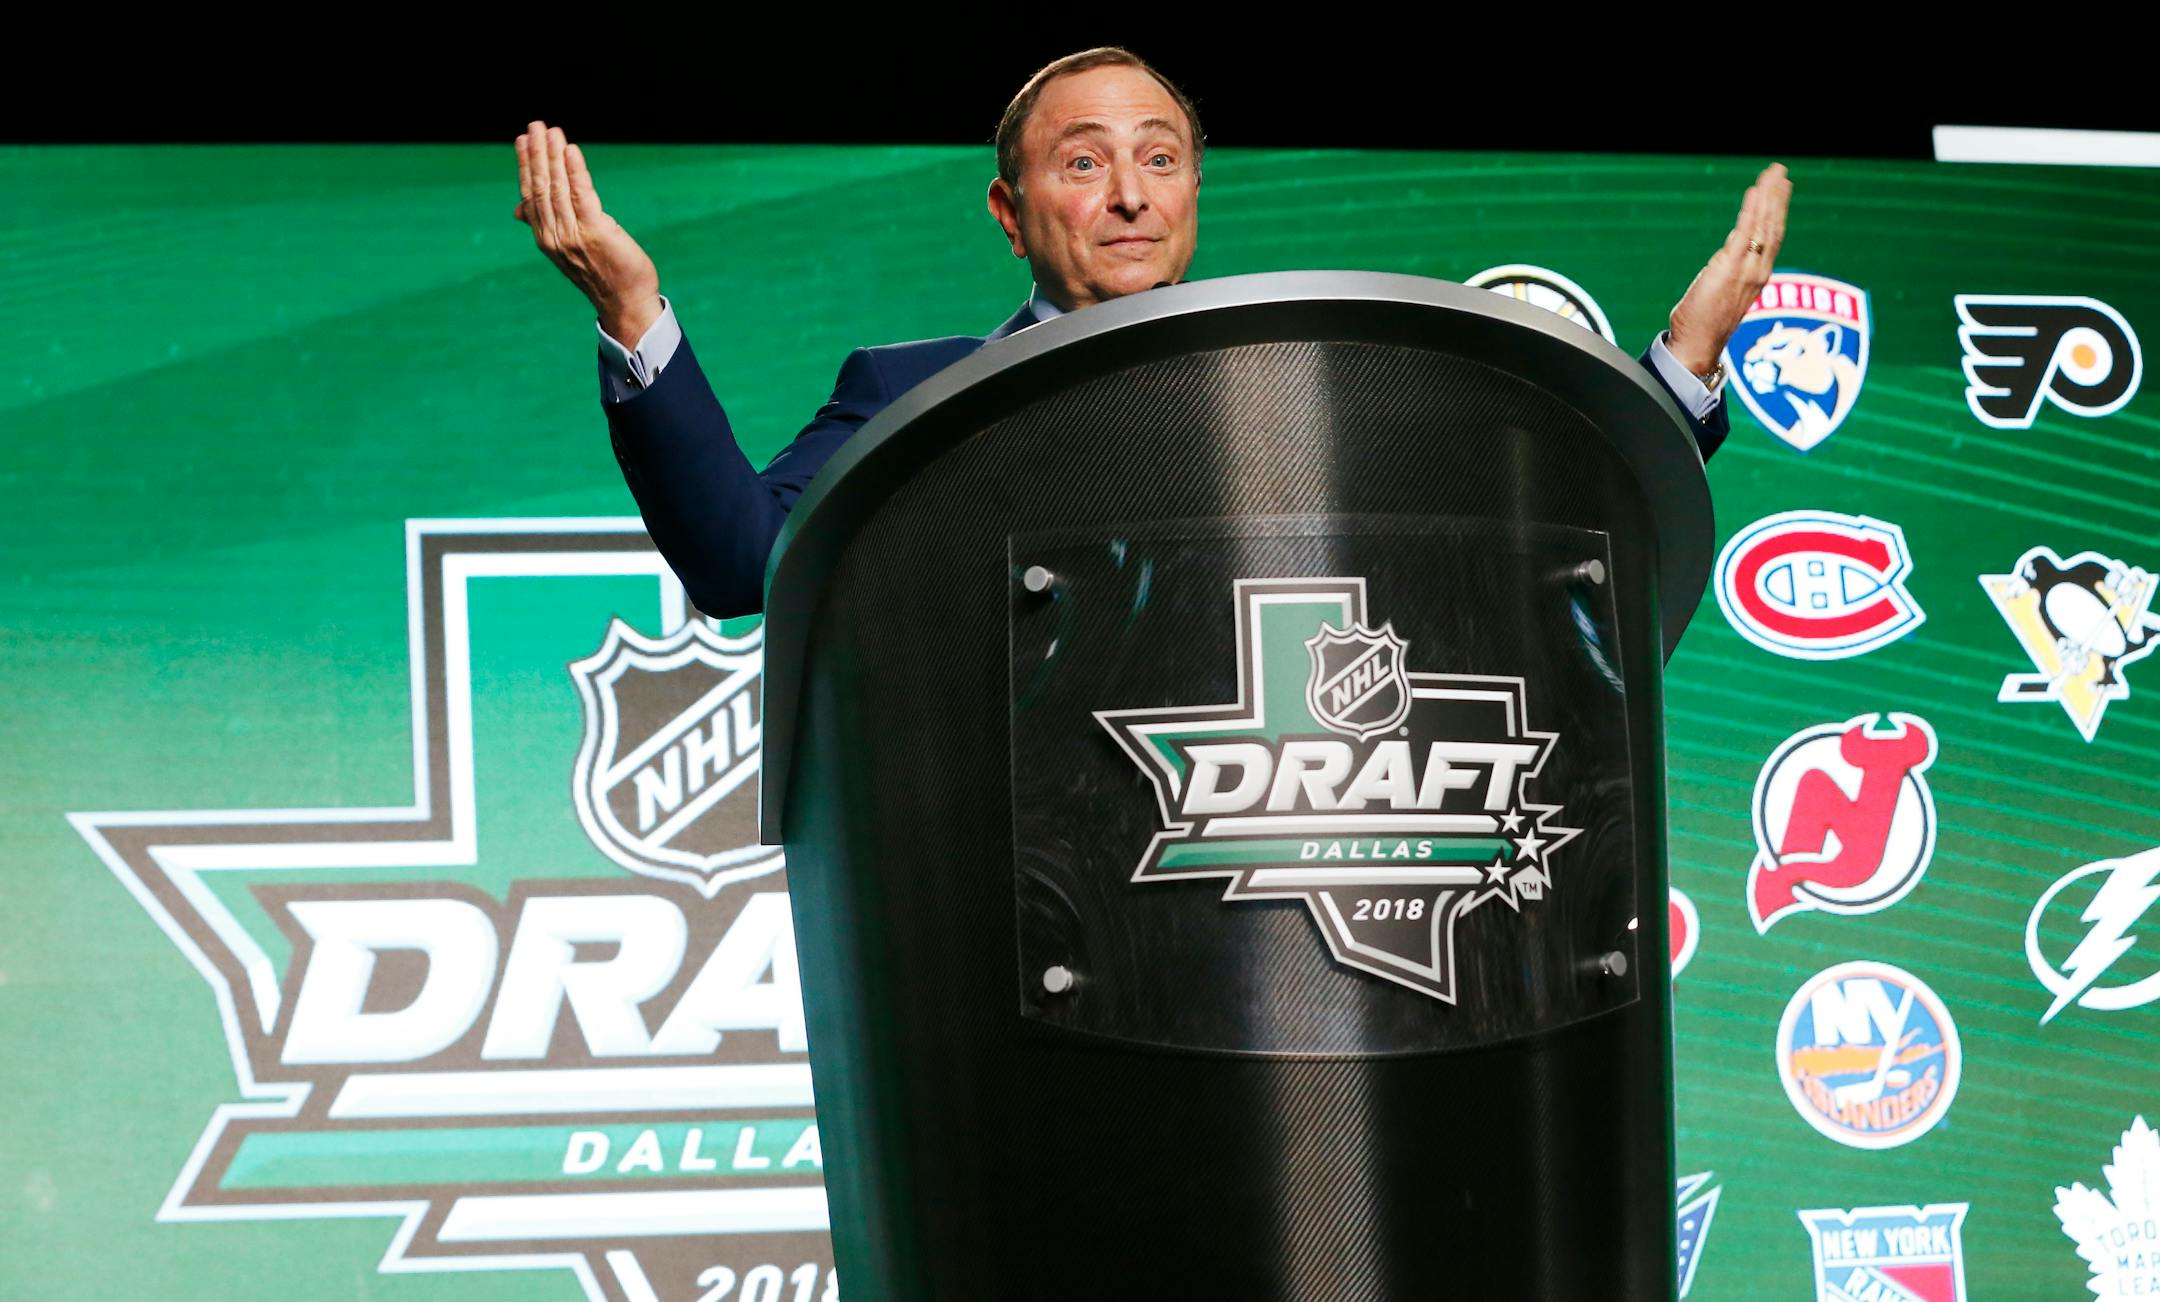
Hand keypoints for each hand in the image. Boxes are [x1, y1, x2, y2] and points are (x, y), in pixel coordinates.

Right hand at [515, 121, 662, 344]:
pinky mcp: (595, 232)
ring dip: (552, 157)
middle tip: (534, 125)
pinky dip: (575, 171)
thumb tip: (519, 209)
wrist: (625, 303)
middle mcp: (554, 236)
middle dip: (537, 154)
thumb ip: (546, 226)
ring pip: (557, 188)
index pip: (530, 195)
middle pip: (541, 188)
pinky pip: (582, 195)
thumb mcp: (568, 249)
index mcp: (546, 238)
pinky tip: (570, 150)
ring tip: (550, 131)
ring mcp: (572, 235)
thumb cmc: (602, 274)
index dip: (526, 166)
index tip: (522, 140)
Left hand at [1666, 163, 1791, 375]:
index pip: (1772, 237)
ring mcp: (1748, 269)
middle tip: (1780, 171)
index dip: (1777, 211)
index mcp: (1758, 276)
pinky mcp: (1731, 267)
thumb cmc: (1704, 324)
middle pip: (1773, 226)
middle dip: (1778, 197)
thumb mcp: (1720, 289)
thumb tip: (1731, 248)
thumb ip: (1729, 268)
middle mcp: (1759, 271)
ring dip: (1769, 196)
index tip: (1781, 189)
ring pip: (1764, 225)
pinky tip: (1755, 190)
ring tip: (1773, 173)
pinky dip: (1752, 208)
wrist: (1698, 346)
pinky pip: (1745, 231)